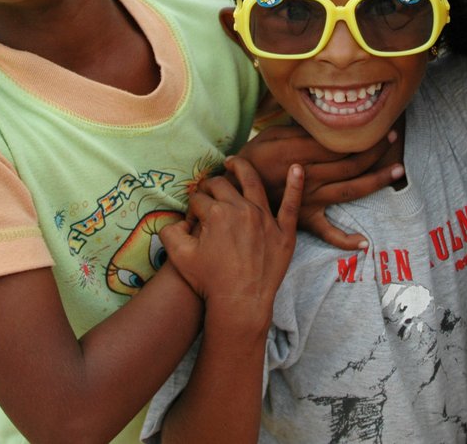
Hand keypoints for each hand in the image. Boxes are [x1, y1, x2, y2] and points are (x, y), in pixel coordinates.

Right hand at [162, 157, 302, 331]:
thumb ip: (169, 231)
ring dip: (242, 168)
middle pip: (222, 185)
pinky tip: (297, 167)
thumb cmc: (209, 281)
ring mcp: (265, 218)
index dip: (191, 206)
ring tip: (234, 162)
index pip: (199, 199)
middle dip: (209, 185)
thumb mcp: (178, 256)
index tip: (192, 216)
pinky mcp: (284, 231)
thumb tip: (175, 219)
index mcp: (216, 213)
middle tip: (206, 191)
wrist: (240, 304)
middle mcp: (241, 209)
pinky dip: (295, 184)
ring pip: (252, 183)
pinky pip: (292, 204)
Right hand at [238, 124, 402, 249]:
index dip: (361, 134)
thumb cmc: (250, 159)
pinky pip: (326, 232)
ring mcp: (308, 200)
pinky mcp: (303, 219)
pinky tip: (363, 244)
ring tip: (397, 170)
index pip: (339, 142)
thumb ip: (298, 130)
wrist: (228, 191)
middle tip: (393, 138)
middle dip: (375, 150)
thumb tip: (324, 123)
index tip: (377, 123)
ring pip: (349, 189)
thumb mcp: (270, 135)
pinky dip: (345, 240)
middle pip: (350, 163)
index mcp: (299, 152)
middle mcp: (309, 176)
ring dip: (376, 180)